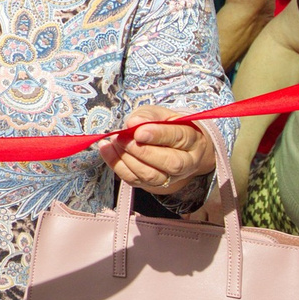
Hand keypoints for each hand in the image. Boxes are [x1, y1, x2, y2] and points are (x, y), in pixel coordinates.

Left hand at [95, 105, 217, 196]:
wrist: (168, 146)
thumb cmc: (164, 125)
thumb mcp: (159, 113)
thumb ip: (148, 116)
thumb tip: (132, 123)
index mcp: (192, 139)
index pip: (179, 138)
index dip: (158, 135)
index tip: (138, 131)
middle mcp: (186, 162)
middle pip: (170, 163)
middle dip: (142, 151)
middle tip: (122, 138)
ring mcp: (170, 177)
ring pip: (151, 175)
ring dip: (128, 159)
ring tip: (114, 141)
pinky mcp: (152, 185)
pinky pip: (134, 180)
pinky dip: (117, 165)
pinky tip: (106, 149)